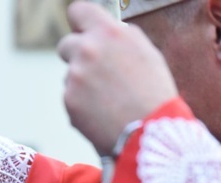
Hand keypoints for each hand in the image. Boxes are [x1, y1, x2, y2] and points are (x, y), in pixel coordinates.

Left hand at [57, 2, 177, 153]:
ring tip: (109, 100)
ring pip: (70, 75)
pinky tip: (103, 113)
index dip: (80, 22)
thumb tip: (104, 33)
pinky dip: (82, 105)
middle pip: (66, 44)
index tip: (82, 31)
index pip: (78, 11)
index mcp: (109, 33)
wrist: (149, 132)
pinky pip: (71, 98)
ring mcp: (75, 76)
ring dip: (83, 84)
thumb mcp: (146, 53)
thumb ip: (120, 39)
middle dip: (76, 55)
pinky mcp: (69, 100)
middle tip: (96, 73)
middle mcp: (88, 50)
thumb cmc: (154, 94)